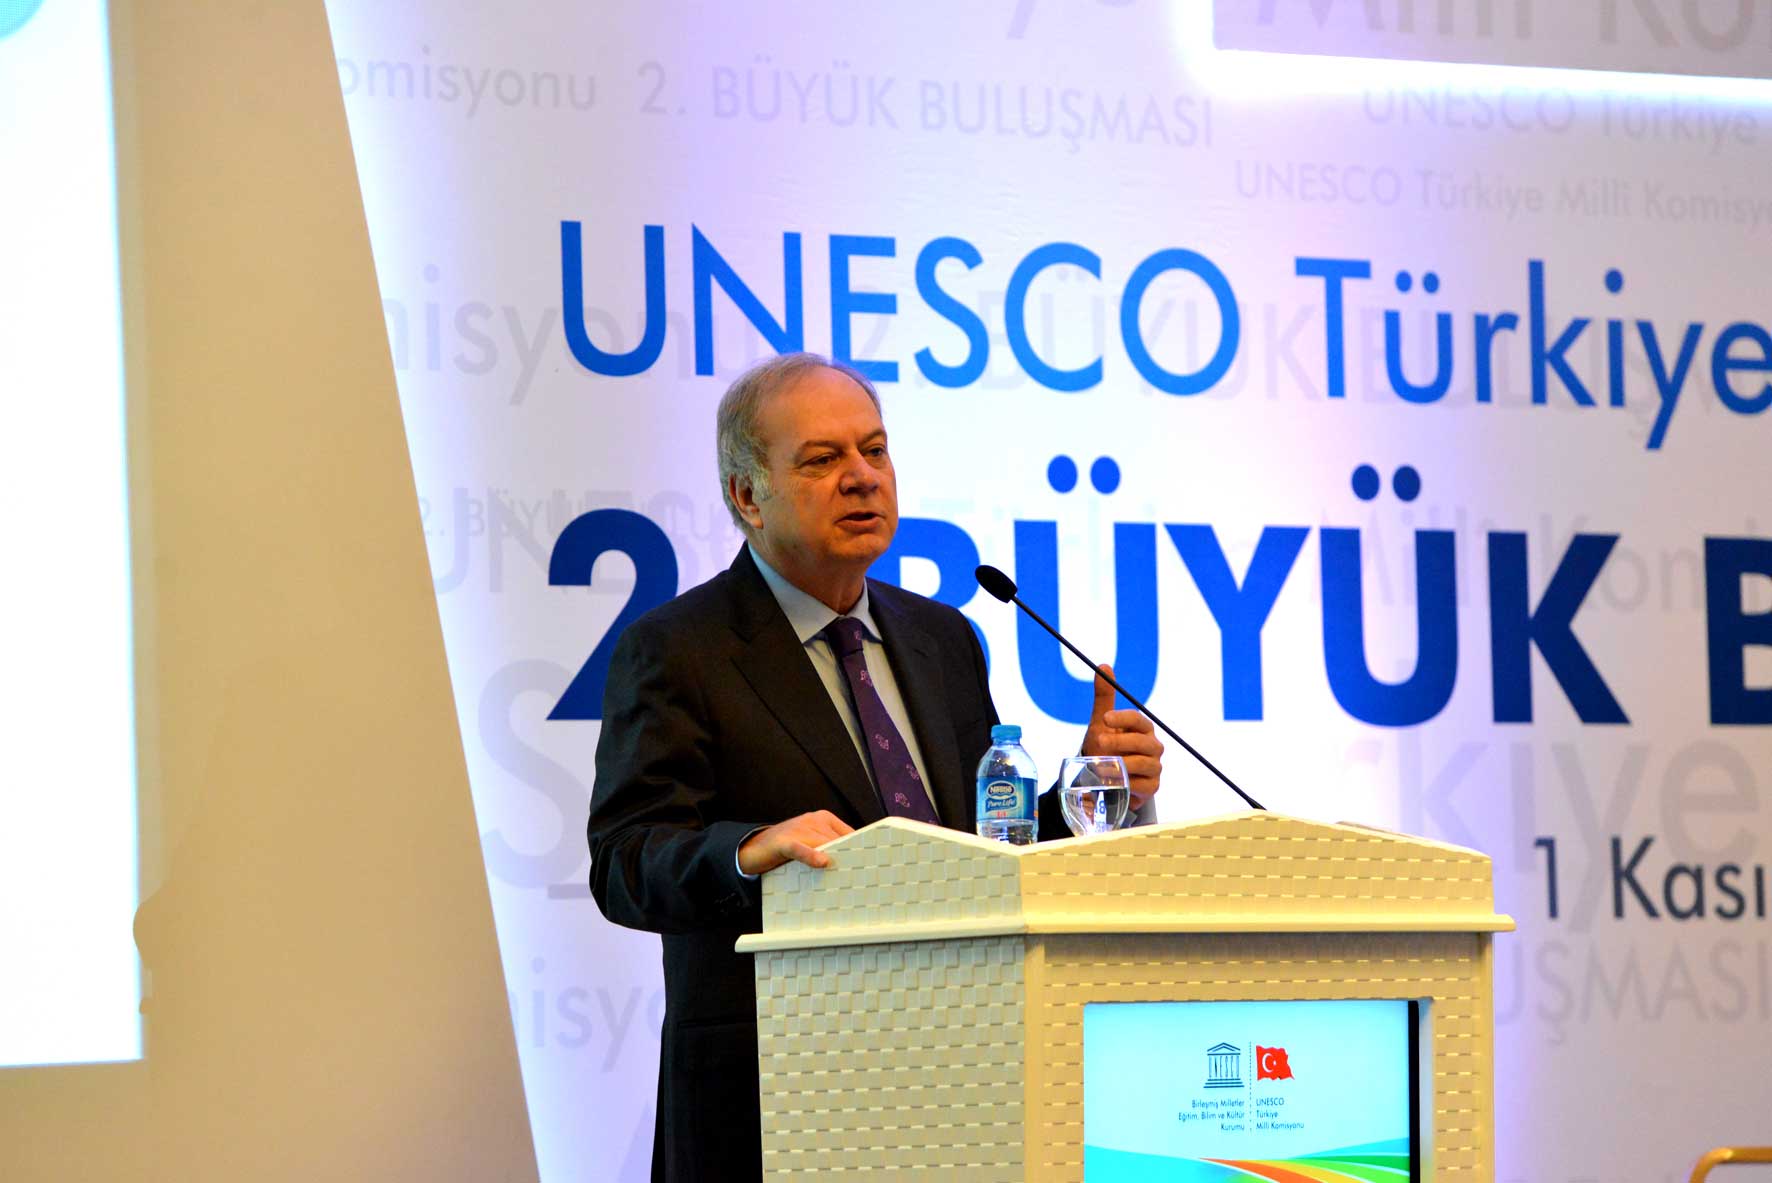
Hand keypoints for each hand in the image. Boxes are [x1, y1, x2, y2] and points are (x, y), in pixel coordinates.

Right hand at [737, 810, 853, 875]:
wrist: (752, 848)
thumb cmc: (787, 848)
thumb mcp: (812, 844)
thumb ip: (831, 849)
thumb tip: (856, 864)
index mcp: (823, 819)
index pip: (850, 833)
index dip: (861, 849)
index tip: (873, 863)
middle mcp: (813, 820)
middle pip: (839, 840)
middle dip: (850, 857)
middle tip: (864, 875)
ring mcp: (798, 829)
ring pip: (824, 844)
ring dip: (835, 860)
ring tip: (848, 876)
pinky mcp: (784, 842)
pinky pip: (801, 848)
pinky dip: (811, 855)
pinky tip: (822, 862)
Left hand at [1080, 664, 1162, 808]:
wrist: (1104, 777)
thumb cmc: (1106, 745)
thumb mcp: (1101, 722)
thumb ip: (1104, 695)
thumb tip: (1104, 665)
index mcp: (1142, 727)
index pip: (1137, 719)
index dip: (1122, 718)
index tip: (1105, 718)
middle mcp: (1152, 746)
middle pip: (1143, 742)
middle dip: (1121, 742)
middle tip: (1100, 742)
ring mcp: (1154, 767)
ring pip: (1145, 764)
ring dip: (1123, 765)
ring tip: (1101, 767)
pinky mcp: (1152, 786)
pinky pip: (1145, 785)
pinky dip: (1130, 784)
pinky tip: (1116, 783)